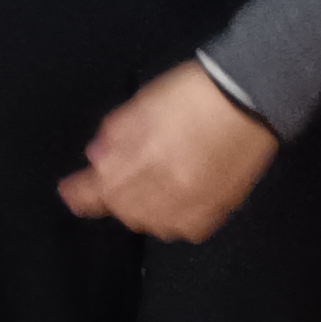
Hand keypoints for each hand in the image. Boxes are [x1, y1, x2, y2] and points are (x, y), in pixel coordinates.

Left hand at [58, 61, 277, 241]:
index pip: (104, 187)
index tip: (68, 193)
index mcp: (148, 156)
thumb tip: (96, 158)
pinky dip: (169, 219)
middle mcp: (171, 186)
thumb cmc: (194, 92)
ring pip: (153, 224)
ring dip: (139, 211)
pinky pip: (184, 229)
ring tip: (139, 190)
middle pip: (126, 210)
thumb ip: (117, 133)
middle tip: (108, 183)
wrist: (252, 97)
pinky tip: (168, 202)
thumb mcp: (145, 102)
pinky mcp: (219, 208)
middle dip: (112, 198)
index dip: (81, 194)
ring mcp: (196, 201)